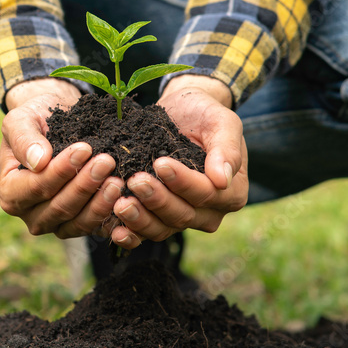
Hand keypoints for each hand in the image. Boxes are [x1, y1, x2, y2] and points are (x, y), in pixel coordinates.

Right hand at [0, 78, 124, 238]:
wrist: (56, 122)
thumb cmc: (35, 118)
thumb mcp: (21, 119)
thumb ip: (24, 139)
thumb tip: (38, 161)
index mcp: (10, 192)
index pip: (36, 187)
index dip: (61, 171)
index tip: (84, 149)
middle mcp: (31, 215)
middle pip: (59, 208)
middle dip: (84, 185)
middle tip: (107, 161)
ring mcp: (57, 224)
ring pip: (79, 222)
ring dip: (100, 203)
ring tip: (117, 180)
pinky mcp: (81, 225)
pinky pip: (97, 228)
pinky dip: (112, 216)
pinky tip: (126, 199)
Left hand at [108, 75, 247, 248]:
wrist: (181, 113)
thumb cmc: (204, 114)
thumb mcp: (222, 122)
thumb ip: (227, 149)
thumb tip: (222, 180)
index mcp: (231, 192)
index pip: (206, 194)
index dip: (182, 182)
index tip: (160, 163)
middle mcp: (209, 212)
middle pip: (183, 215)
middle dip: (157, 199)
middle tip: (135, 181)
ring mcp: (183, 218)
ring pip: (163, 228)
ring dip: (140, 220)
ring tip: (121, 203)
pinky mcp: (159, 218)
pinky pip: (146, 233)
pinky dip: (131, 235)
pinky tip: (115, 230)